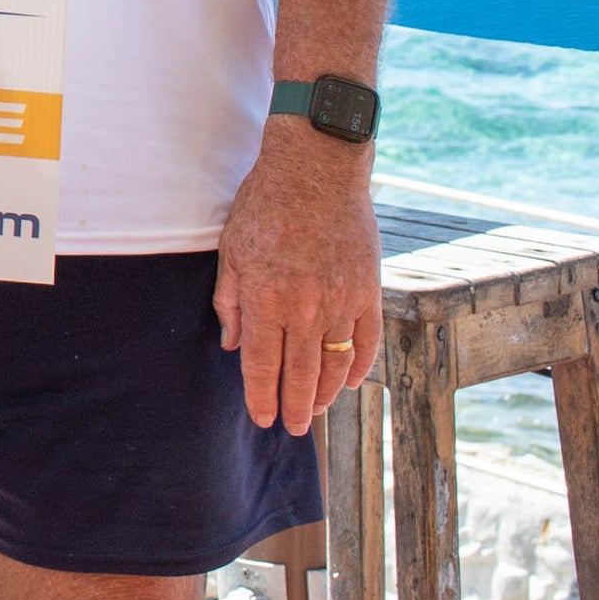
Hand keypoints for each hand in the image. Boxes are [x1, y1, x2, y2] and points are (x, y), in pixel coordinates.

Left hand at [212, 128, 379, 429]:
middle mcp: (304, 307)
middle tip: (293, 429)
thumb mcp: (231, 250)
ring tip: (317, 410)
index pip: (262, 364)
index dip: (261, 397)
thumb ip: (229, 301)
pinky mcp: (368, 290)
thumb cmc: (265, 205)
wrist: (317, 170)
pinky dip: (359, 366)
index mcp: (265, 299)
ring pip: (336, 364)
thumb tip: (233, 345)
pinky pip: (367, 341)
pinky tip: (349, 381)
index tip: (263, 418)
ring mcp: (341, 301)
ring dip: (326, 394)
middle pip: (301, 374)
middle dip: (295, 407)